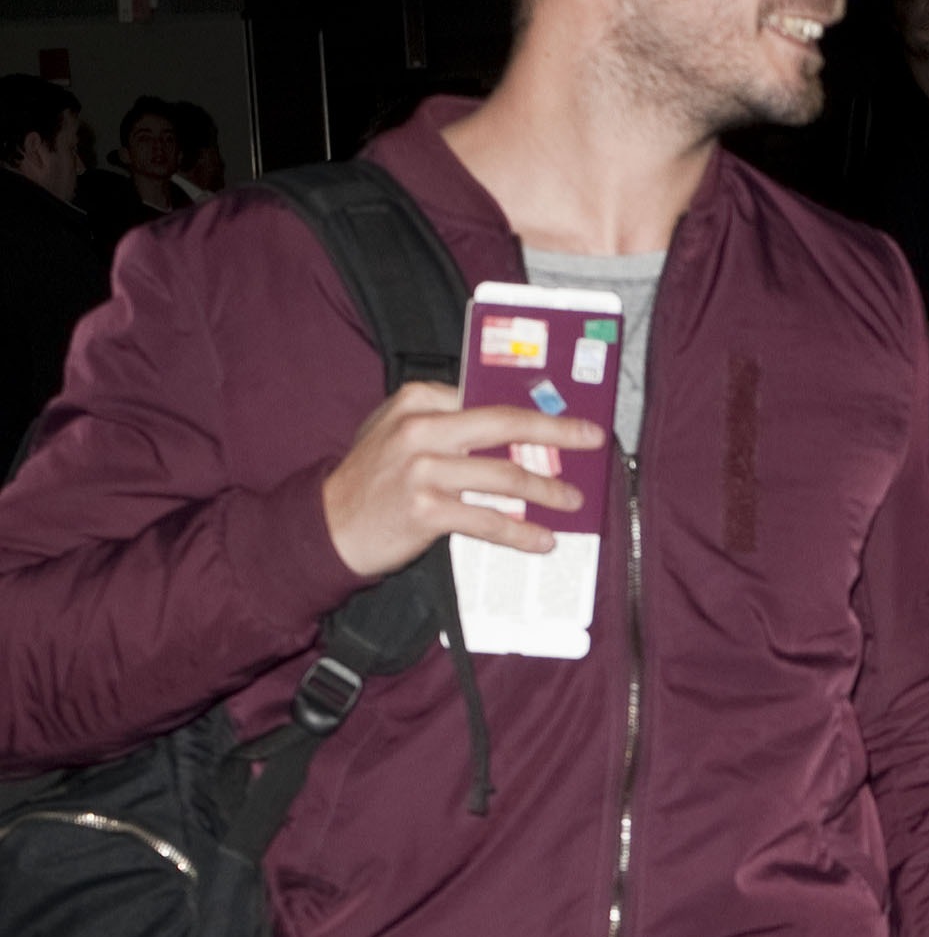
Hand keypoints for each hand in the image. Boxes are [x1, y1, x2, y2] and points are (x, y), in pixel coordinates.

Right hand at [322, 383, 605, 579]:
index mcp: (418, 400)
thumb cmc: (371, 479)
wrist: (329, 524)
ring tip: (571, 500)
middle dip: (555, 432)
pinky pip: (487, 521)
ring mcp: (423, 469)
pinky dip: (521, 532)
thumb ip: (444, 420)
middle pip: (504, 424)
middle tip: (591, 439)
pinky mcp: (426, 511)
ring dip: (546, 490)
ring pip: (503, 477)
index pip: (488, 398)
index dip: (533, 408)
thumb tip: (509, 425)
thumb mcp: (397, 431)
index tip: (567, 416)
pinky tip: (542, 539)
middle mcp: (422, 428)